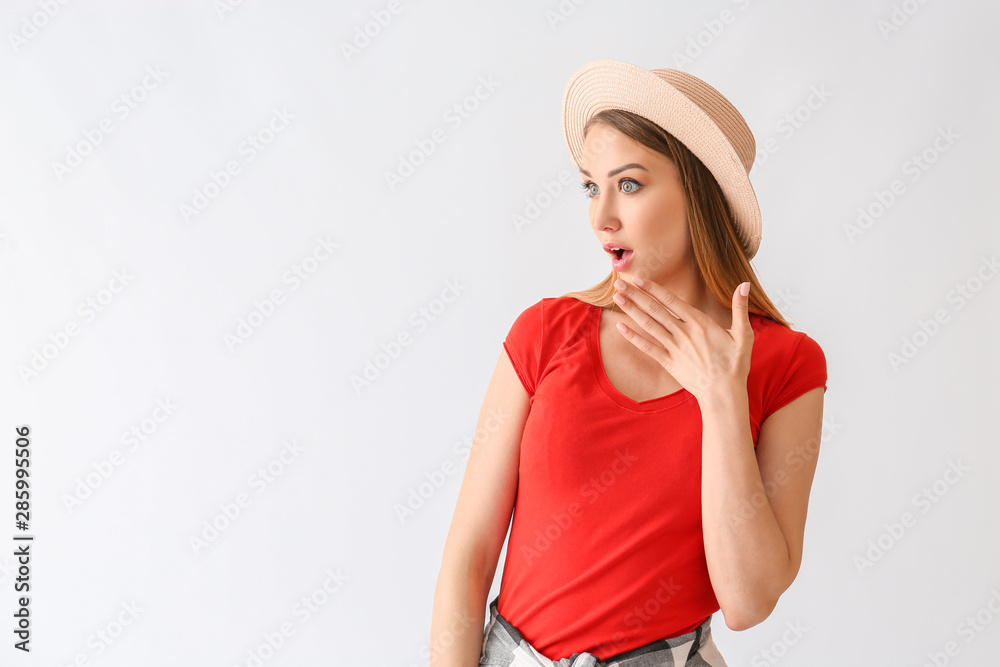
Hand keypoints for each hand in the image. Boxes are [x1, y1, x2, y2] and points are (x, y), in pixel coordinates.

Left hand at [610, 277, 753, 404]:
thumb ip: (740, 308)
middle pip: (654, 309)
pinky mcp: (668, 362)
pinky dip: (632, 336)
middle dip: (635, 294)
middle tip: (619, 282)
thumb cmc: (735, 365)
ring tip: (617, 297)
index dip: (652, 288)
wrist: (724, 394)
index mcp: (699, 322)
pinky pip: (647, 347)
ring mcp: (674, 348)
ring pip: (648, 325)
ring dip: (631, 310)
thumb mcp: (743, 334)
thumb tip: (745, 284)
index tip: (638, 278)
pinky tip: (620, 327)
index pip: (670, 300)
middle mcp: (683, 332)